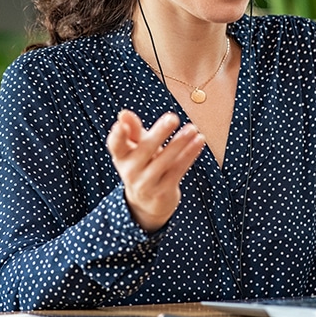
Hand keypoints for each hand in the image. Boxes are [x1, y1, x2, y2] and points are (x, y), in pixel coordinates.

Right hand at [106, 110, 204, 231]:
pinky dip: (189, 154)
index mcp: (121, 156)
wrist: (147, 202)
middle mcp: (130, 171)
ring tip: (192, 128)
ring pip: (165, 161)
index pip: (116, 145)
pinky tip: (199, 141)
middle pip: (145, 150)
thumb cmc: (143, 165)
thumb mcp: (136, 148)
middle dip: (159, 133)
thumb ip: (133, 130)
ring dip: (180, 143)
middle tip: (173, 118)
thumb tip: (124, 114)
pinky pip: (178, 170)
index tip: (121, 124)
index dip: (117, 135)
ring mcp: (146, 183)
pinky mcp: (163, 191)